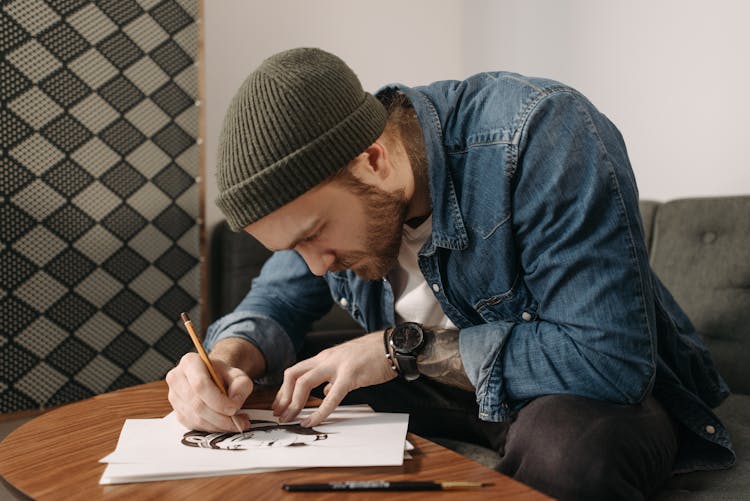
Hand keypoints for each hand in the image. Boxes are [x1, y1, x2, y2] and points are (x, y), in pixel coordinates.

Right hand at [166, 338, 261, 431]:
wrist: (214, 378)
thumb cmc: (224, 375)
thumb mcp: (238, 375)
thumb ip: (240, 385)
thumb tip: (234, 404)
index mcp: (190, 362)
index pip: (200, 384)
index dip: (217, 400)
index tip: (234, 409)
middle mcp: (177, 378)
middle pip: (197, 404)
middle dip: (220, 417)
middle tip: (239, 422)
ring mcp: (174, 397)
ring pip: (196, 418)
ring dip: (218, 425)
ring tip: (237, 423)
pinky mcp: (178, 412)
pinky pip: (194, 426)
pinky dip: (212, 428)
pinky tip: (225, 424)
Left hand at [272, 331, 396, 426]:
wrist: (392, 346)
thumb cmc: (373, 355)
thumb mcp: (347, 363)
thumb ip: (333, 378)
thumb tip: (325, 392)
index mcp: (324, 358)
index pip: (295, 371)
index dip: (284, 390)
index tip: (280, 405)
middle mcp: (326, 359)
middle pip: (293, 375)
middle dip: (283, 397)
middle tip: (280, 414)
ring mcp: (336, 366)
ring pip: (304, 383)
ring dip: (294, 403)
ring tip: (291, 419)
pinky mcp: (350, 376)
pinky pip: (330, 397)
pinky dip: (319, 412)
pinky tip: (313, 421)